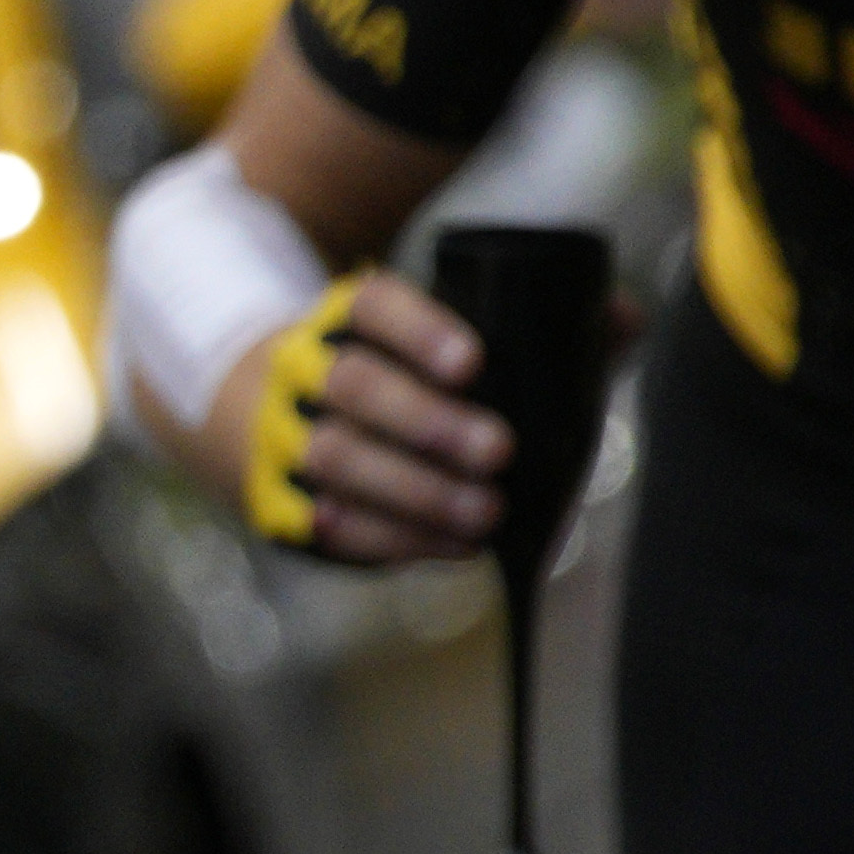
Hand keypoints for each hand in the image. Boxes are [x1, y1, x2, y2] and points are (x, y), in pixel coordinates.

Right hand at [199, 269, 515, 563]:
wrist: (248, 415)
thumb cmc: (374, 378)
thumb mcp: (404, 340)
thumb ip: (492, 338)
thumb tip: (605, 331)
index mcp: (340, 320)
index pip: (372, 308)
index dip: (418, 332)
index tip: (471, 363)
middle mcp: (299, 370)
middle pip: (353, 386)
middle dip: (427, 421)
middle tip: (498, 449)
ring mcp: (280, 437)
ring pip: (337, 459)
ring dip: (417, 491)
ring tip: (486, 512)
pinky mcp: (275, 500)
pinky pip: (332, 524)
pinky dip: (398, 539)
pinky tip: (457, 545)